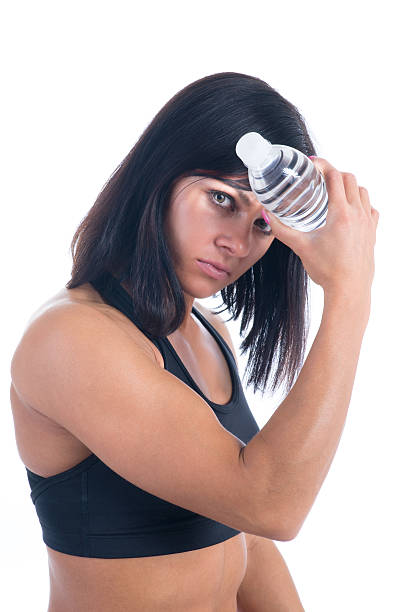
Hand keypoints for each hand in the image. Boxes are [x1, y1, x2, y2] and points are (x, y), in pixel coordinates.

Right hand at [263, 157, 379, 295]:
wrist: (349, 290)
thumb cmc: (327, 270)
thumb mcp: (301, 247)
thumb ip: (281, 230)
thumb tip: (266, 215)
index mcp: (341, 213)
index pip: (335, 176)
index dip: (323, 165)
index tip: (312, 164)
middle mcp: (358, 214)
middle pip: (349, 179)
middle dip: (334, 174)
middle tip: (319, 178)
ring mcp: (368, 223)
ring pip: (362, 191)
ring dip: (349, 186)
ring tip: (334, 192)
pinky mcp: (372, 233)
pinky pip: (371, 208)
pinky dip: (361, 203)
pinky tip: (350, 211)